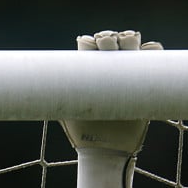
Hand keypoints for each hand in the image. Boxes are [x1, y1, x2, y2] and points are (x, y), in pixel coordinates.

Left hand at [59, 30, 162, 187]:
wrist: (106, 149)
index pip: (88, 44)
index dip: (91, 42)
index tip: (92, 49)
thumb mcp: (68, 112)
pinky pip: (153, 54)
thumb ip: (58, 98)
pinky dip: (151, 49)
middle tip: (109, 51)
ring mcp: (128, 72)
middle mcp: (107, 68)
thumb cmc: (82, 132)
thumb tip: (33, 85)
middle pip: (111, 38)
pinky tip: (144, 55)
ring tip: (127, 54)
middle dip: (110, 39)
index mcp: (87, 72)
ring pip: (132, 41)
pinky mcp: (146, 81)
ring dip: (130, 40)